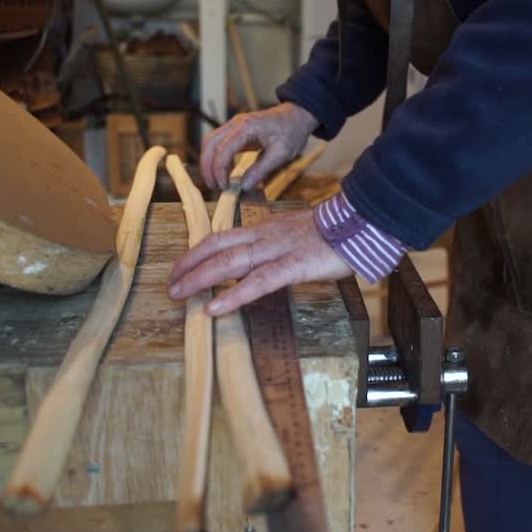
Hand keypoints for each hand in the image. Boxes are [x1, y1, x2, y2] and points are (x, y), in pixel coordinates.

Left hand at [168, 209, 351, 315]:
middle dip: (189, 267)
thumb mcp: (295, 235)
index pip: (220, 238)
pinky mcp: (294, 266)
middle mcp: (264, 236)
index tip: (179, 268)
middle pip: (216, 248)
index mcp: (264, 228)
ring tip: (180, 296)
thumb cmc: (332, 234)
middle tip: (170, 286)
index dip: (196, 253)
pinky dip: (233, 296)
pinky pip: (258, 282)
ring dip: (200, 279)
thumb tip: (258, 264)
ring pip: (230, 262)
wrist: (362, 223)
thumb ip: (274, 246)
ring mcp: (278, 249)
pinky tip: (215, 308)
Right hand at [200, 102, 317, 189]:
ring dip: (209, 162)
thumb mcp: (281, 153)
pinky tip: (224, 173)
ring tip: (216, 182)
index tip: (223, 187)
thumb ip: (262, 169)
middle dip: (207, 167)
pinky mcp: (236, 132)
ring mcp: (234, 126)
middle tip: (214, 187)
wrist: (297, 116)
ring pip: (210, 143)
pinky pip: (219, 144)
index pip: (223, 149)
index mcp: (247, 127)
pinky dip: (216, 158)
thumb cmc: (292, 131)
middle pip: (209, 144)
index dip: (219, 170)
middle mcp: (236, 124)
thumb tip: (244, 186)